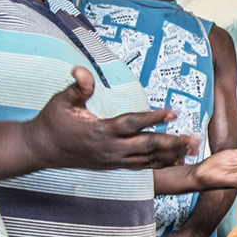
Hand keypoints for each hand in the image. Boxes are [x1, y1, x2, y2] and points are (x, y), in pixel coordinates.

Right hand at [24, 67, 198, 171]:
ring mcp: (114, 159)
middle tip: (195, 139)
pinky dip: (160, 163)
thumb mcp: (61, 101)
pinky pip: (142, 166)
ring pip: (148, 159)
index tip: (173, 112)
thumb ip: (77, 87)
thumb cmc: (53, 122)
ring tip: (193, 148)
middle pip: (148, 146)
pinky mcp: (114, 165)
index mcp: (101, 131)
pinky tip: (176, 160)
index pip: (133, 123)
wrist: (42, 150)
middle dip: (173, 142)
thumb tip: (80, 70)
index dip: (154, 117)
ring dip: (172, 154)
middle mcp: (111, 148)